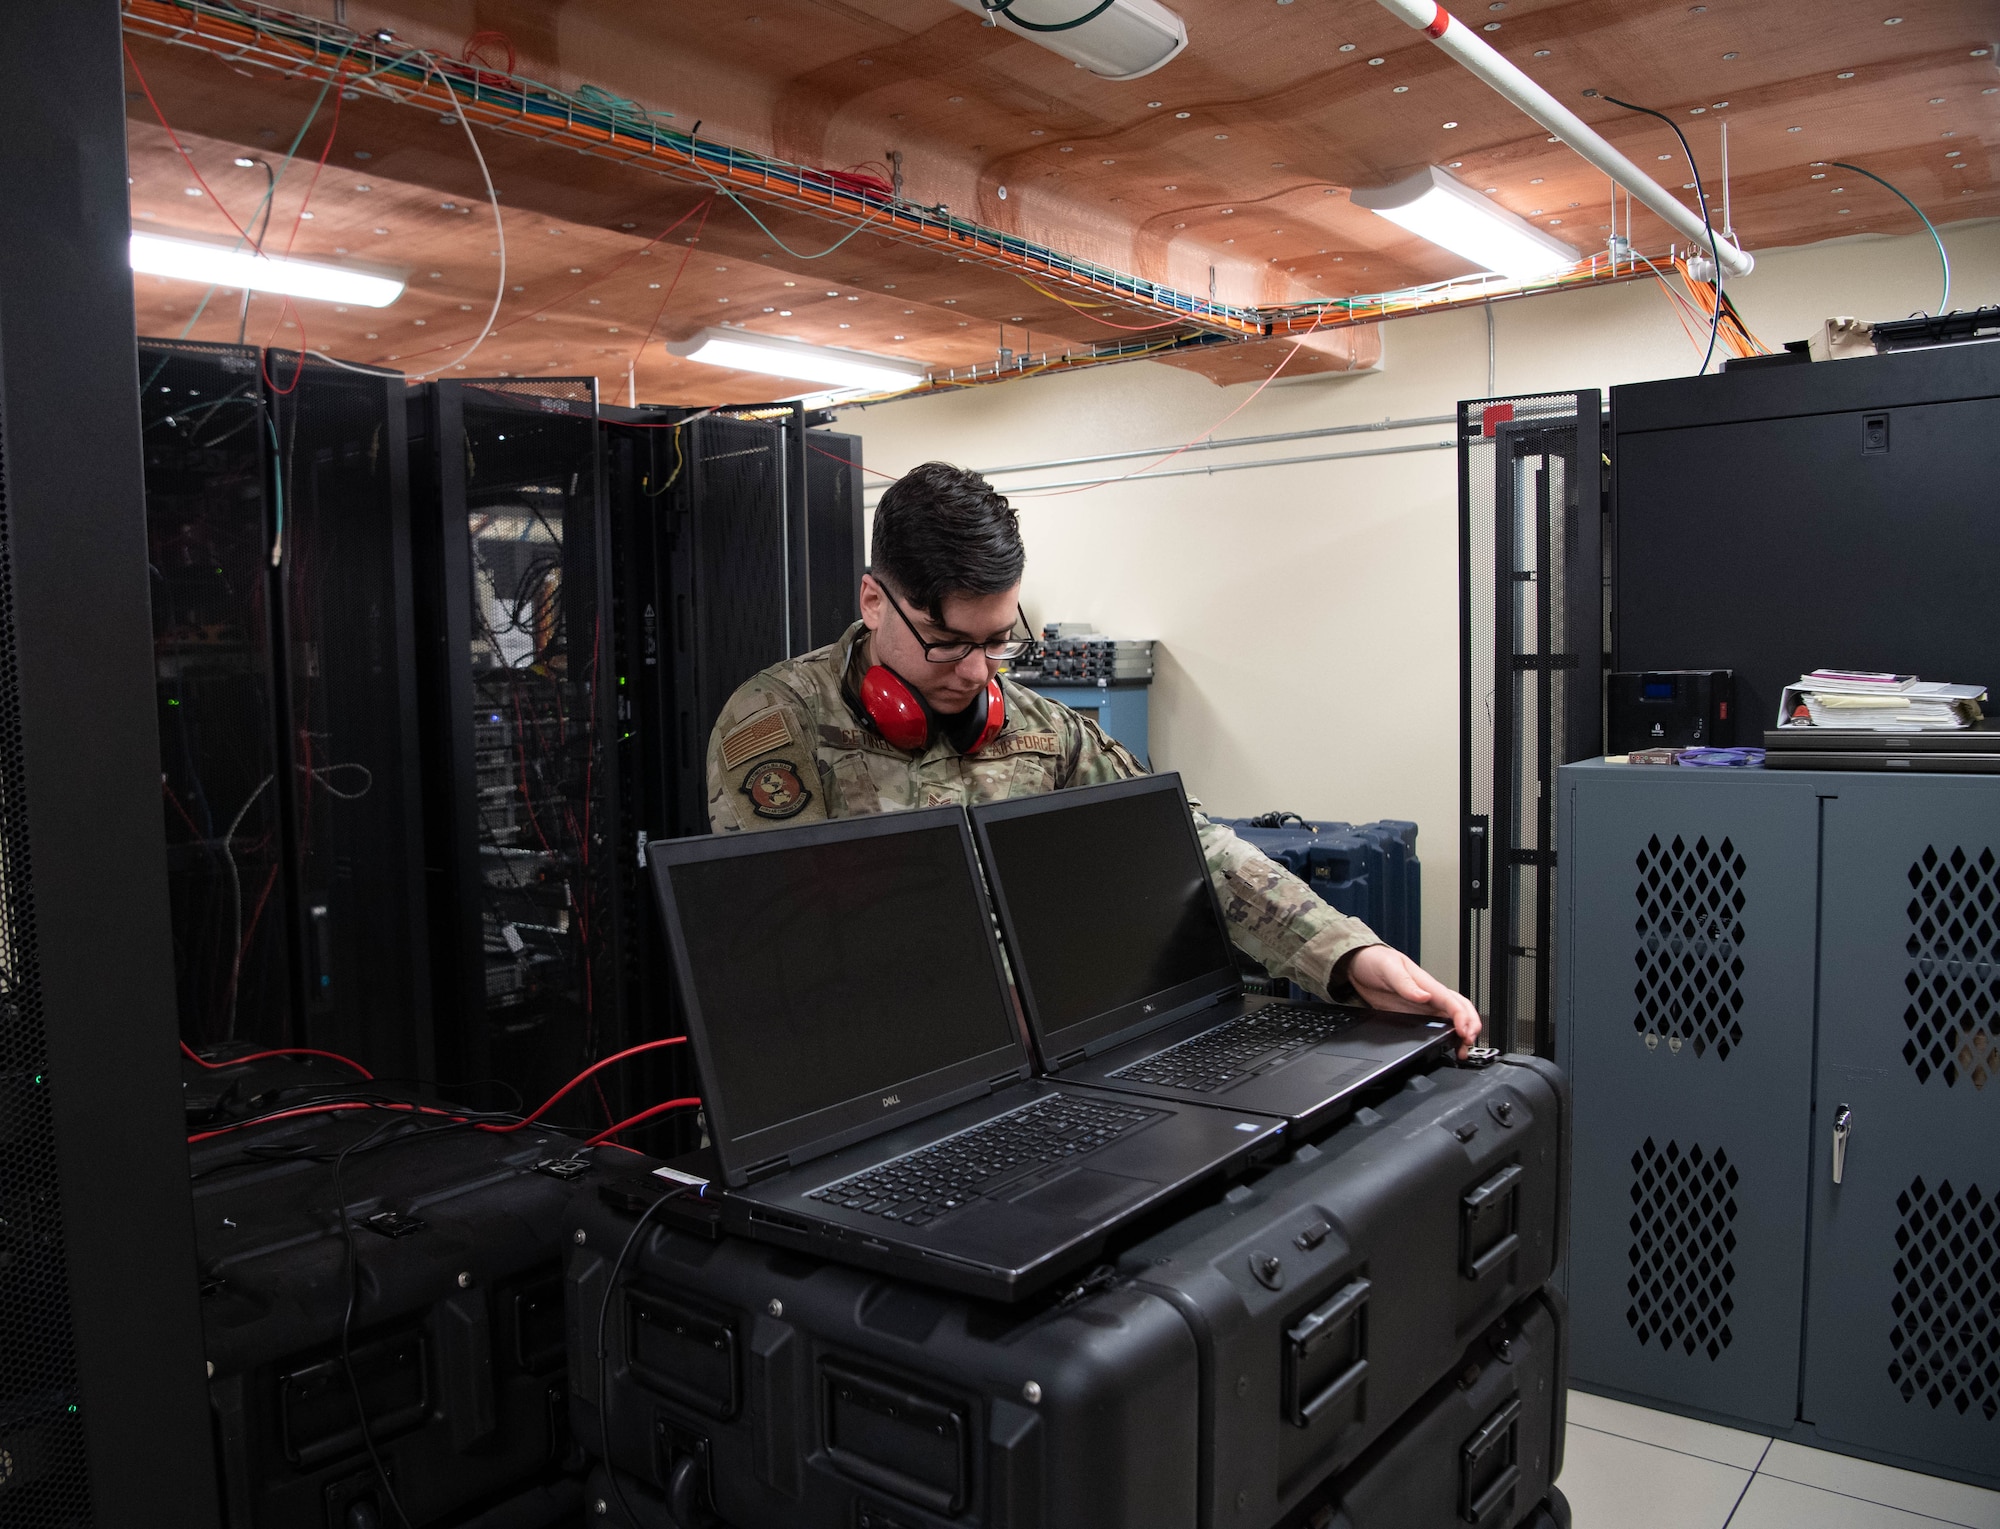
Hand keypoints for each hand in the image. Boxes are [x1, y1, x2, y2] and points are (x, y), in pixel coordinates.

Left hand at [1343, 945, 1484, 1056]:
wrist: (1360, 965)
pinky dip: (1447, 1035)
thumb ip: (1405, 984)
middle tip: (1469, 1042)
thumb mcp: (1389, 968)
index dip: (1462, 1017)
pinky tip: (1448, 1044)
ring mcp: (1424, 1006)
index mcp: (1427, 984)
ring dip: (1462, 1032)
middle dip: (1471, 1025)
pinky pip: (1438, 1024)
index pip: (1452, 1001)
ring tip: (1463, 1049)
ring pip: (1453, 1018)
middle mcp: (1430, 995)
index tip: (1464, 1031)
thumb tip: (1424, 996)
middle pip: (1461, 1009)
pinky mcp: (1415, 1014)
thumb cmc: (1376, 961)